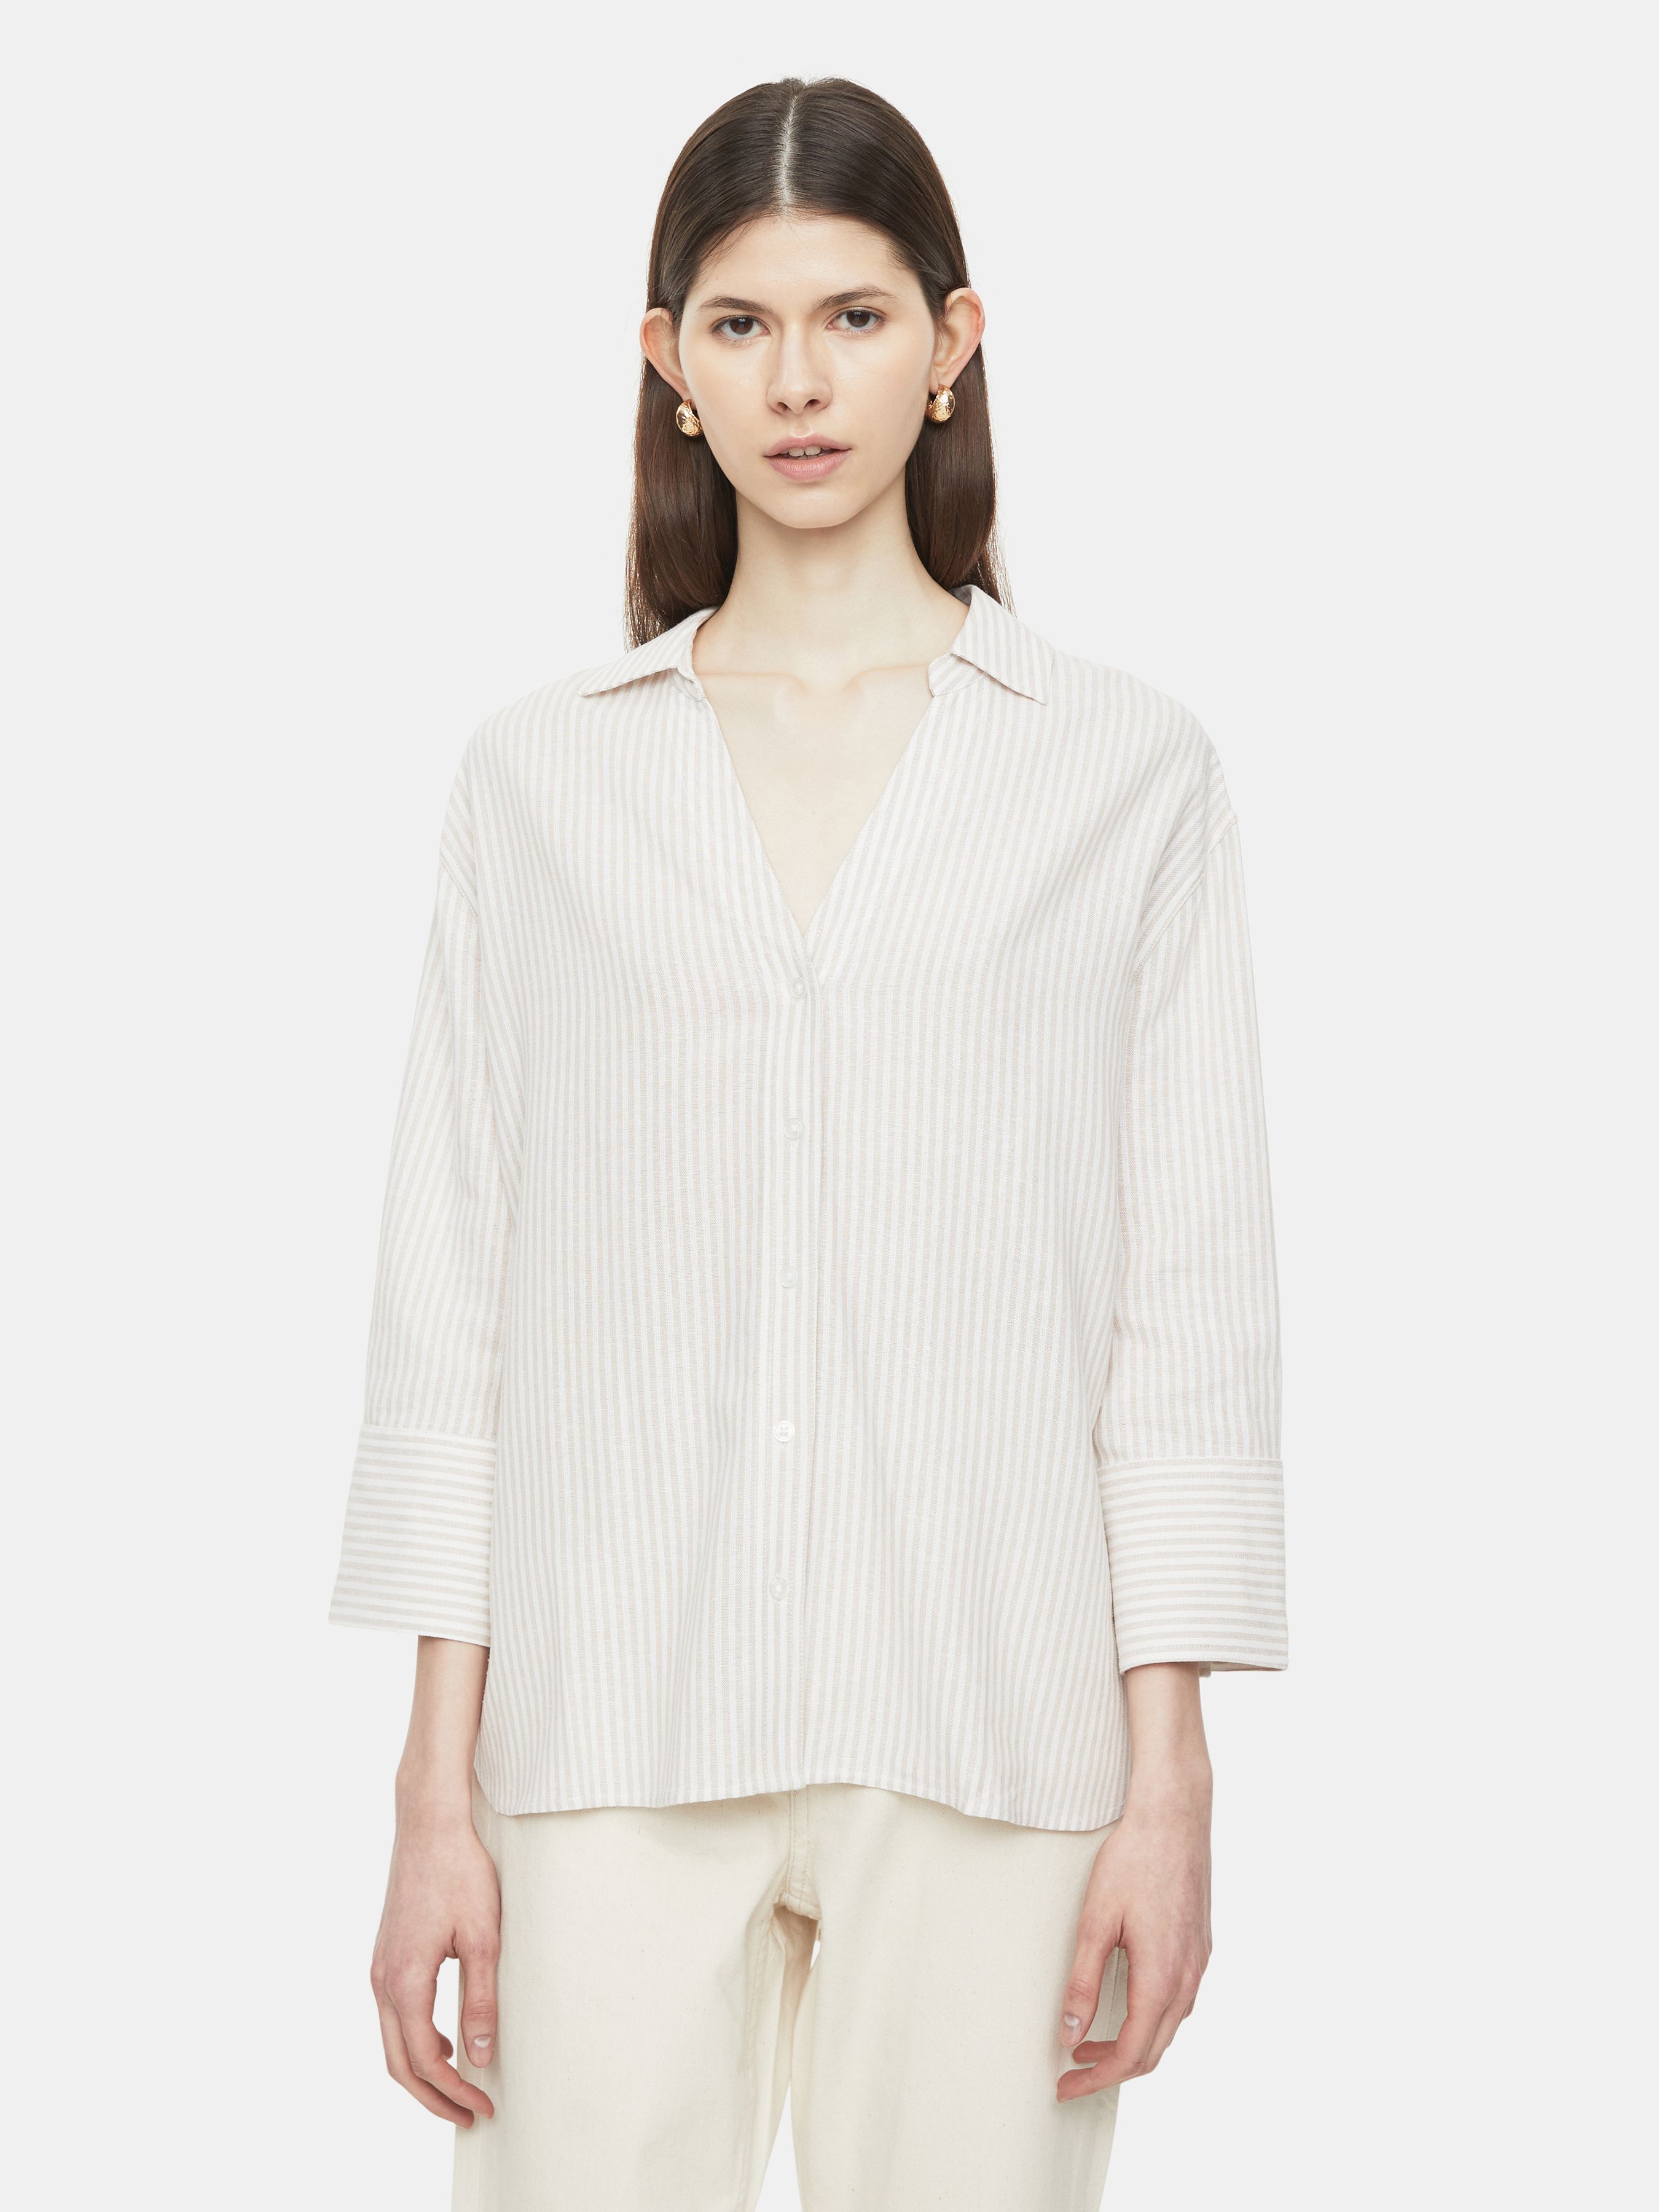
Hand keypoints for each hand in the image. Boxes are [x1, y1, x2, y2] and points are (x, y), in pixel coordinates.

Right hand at [369, 1801, 500, 2124]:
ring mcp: (380, 1966)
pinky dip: (414, 2040)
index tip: (484, 2107)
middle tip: (468, 2116)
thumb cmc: (459, 1871)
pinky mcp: (386, 1954)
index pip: (425, 2059)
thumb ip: (481, 1998)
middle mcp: (383, 1980)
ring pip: (392, 2040)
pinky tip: (446, 2039)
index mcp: (405, 1980)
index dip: (453, 2091)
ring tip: (459, 2088)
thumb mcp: (483, 1936)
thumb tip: (479, 2056)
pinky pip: (393, 2014)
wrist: (428, 1823)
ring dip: (422, 2071)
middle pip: (399, 2062)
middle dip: (432, 2097)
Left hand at [1055, 1781, 1211, 2101]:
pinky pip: (1178, 2001)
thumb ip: (1082, 1982)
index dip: (1095, 2079)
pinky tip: (1125, 2005)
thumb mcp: (1095, 1922)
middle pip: (1153, 2051)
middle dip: (1111, 2069)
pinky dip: (1150, 2018)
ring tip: (1090, 2042)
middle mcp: (1188, 1979)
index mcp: (1162, 1979)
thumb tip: (1070, 2032)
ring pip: (1168, 2028)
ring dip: (1132, 2044)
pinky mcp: (1200, 1947)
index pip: (1130, 2054)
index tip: (1066, 2087)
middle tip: (1072, 2073)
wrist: (1175, 1816)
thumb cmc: (1135, 1860)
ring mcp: (1199, 1963)